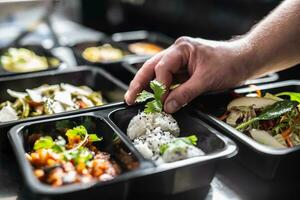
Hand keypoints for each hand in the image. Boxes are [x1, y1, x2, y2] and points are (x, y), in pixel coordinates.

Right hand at [125, 36, 254, 112]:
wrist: (245, 60)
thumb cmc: (229, 63)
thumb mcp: (206, 80)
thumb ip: (185, 94)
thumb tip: (167, 107)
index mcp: (181, 49)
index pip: (162, 68)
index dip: (159, 86)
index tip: (160, 102)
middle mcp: (177, 53)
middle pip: (152, 67)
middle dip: (140, 83)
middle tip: (130, 98)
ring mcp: (180, 62)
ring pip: (158, 74)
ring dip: (149, 87)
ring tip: (137, 99)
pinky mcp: (184, 71)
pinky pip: (169, 80)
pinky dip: (162, 90)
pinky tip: (156, 99)